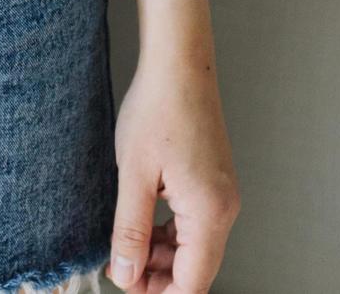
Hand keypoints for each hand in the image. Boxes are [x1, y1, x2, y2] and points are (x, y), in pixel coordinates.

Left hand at [110, 59, 239, 292]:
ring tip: (121, 248)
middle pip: (195, 268)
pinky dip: (167, 234)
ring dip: (159, 256)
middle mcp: (224, 209)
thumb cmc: (158, 111)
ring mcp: (220, 196)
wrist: (179, 67)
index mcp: (209, 213)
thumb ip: (130, 230)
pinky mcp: (212, 185)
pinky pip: (192, 225)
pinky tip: (139, 227)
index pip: (194, 281)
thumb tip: (126, 273)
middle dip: (156, 277)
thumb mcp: (133, 176)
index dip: (159, 293)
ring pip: (193, 248)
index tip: (125, 288)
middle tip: (116, 268)